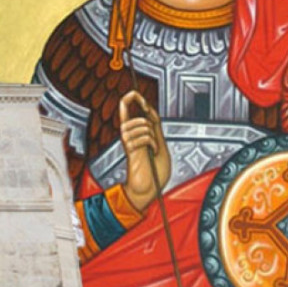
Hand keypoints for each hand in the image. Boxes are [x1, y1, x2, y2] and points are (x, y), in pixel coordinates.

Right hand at [119, 90, 170, 211]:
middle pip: (133, 115)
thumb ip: (154, 128)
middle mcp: (129, 137)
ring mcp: (129, 144)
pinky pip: (142, 137)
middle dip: (148, 121)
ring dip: (151, 134)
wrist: (150, 190)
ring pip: (139, 125)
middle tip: (154, 137)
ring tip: (154, 147)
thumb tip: (149, 109)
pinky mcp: (131, 151)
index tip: (139, 96)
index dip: (132, 99)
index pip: (127, 108)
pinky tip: (152, 152)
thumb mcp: (160, 143)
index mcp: (135, 133)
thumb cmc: (154, 172)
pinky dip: (152, 143)